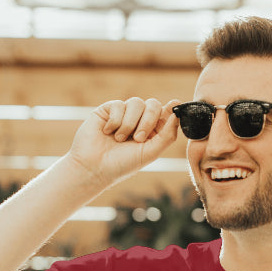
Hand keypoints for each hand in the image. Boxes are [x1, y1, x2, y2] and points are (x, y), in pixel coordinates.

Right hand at [65, 97, 180, 188]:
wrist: (94, 167)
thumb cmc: (122, 164)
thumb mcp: (151, 152)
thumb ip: (167, 135)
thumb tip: (177, 114)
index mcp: (152, 130)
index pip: (165, 113)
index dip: (171, 108)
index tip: (176, 105)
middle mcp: (139, 120)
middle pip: (153, 105)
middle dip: (148, 121)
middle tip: (138, 138)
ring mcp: (124, 114)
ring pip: (136, 103)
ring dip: (130, 123)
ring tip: (119, 139)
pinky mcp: (108, 110)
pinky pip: (119, 105)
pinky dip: (115, 121)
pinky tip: (107, 132)